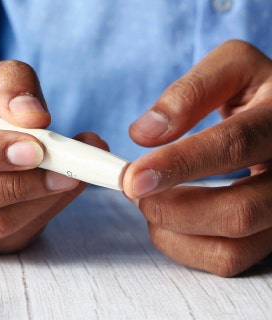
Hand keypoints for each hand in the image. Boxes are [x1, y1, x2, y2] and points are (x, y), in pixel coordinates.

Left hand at [124, 40, 271, 276]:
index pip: (234, 146)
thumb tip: (145, 133)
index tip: (133, 177)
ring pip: (233, 247)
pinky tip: (168, 219)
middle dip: (171, 208)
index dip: (179, 164)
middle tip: (134, 189)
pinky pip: (229, 260)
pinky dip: (184, 247)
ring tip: (148, 201)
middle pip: (239, 211)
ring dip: (173, 229)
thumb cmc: (258, 91)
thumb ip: (190, 92)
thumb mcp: (232, 67)